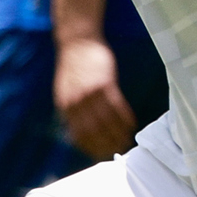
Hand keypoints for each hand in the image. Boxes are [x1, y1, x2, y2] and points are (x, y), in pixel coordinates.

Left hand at [55, 35, 136, 159]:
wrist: (77, 41)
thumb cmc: (73, 67)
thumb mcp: (64, 90)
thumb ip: (71, 110)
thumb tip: (76, 132)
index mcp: (65, 106)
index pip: (78, 135)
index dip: (91, 147)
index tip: (101, 155)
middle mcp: (77, 102)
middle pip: (95, 131)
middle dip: (108, 144)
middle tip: (119, 151)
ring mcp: (91, 92)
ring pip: (108, 121)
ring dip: (120, 133)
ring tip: (128, 140)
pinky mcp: (104, 82)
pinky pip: (117, 105)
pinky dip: (125, 117)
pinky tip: (132, 123)